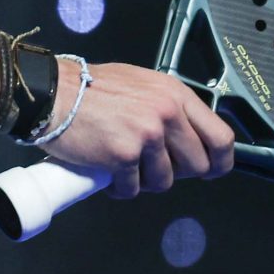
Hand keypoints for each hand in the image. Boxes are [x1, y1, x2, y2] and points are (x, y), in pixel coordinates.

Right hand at [37, 61, 233, 197]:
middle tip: (151, 166)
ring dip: (143, 180)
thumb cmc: (89, 88)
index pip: (221, 138)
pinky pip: (133, 189)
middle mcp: (166, 113)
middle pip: (197, 166)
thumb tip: (185, 138)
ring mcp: (147, 135)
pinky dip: (119, 188)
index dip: (219, 162)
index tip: (210, 170)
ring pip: (164, 181)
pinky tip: (107, 172)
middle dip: (176, 173)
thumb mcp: (142, 84)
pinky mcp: (124, 155)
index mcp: (175, 95)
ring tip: (124, 166)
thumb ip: (167, 108)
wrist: (52, 92)